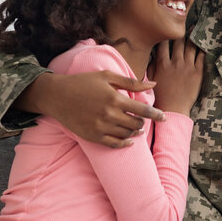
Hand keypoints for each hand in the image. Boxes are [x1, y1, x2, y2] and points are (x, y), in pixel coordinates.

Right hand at [24, 71, 164, 147]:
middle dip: (143, 123)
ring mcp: (100, 127)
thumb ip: (131, 82)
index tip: (164, 117)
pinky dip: (124, 144)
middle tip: (144, 120)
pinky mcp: (92, 136)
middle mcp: (109, 115)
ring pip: (126, 134)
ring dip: (135, 132)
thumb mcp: (107, 76)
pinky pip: (114, 144)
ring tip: (138, 128)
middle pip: (136, 124)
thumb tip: (153, 84)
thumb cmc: (83, 82)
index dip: (156, 114)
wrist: (56, 95)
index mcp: (114, 99)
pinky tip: (129, 141)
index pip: (143, 110)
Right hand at [149, 36, 203, 115]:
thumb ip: (152, 65)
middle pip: (178, 42)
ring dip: (191, 37)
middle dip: (179, 32)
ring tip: (194, 29)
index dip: (165, 34)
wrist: (175, 110)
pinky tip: (202, 43)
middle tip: (182, 23)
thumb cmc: (161, 97)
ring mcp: (188, 67)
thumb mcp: (151, 80)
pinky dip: (201, 49)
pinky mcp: (198, 72)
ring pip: (190, 46)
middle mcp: (175, 62)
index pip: (164, 44)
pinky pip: (201, 57)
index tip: (167, 28)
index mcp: (163, 64)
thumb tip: (152, 54)